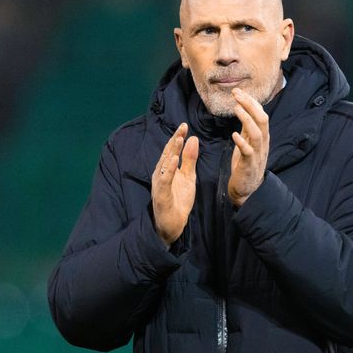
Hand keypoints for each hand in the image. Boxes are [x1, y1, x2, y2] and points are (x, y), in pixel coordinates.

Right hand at [151, 123, 198, 247]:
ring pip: (164, 165)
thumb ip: (190, 160)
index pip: (172, 150)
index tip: (185, 126)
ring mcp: (159, 184)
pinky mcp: (161, 195)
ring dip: (171, 151)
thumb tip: (193, 139)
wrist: (172, 226)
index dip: (178, 138)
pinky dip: (168, 170)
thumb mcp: (189, 178)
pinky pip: (164, 180)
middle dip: (175, 140)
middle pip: (167, 154)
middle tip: (183, 126)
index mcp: (167, 169)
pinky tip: (174, 160)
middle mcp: (160, 174)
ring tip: (179, 139)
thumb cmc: (179, 200)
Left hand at [228, 88, 269, 206]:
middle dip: (250, 105)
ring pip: (257, 133)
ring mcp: (258, 154)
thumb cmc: (246, 165)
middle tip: (236, 94)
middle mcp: (263, 143)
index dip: (250, 101)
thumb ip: (247, 128)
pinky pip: (248, 152)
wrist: (247, 189)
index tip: (238, 91)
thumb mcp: (247, 143)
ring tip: (236, 108)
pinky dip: (242, 142)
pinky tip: (234, 135)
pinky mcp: (250, 165)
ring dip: (246, 119)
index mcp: (262, 137)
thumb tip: (244, 109)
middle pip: (262, 119)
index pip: (260, 114)